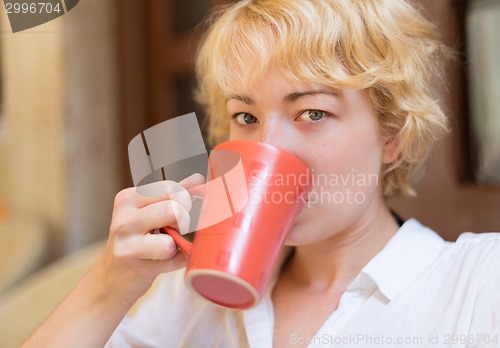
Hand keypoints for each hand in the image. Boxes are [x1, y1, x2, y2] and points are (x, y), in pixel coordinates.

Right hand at [94, 173, 205, 306]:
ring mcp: (127, 244)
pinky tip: (164, 260)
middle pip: (173, 210)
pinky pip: (173, 260)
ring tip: (166, 245)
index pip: (170, 188)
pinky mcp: (135, 267)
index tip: (193, 201)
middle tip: (178, 227)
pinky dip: (177, 260)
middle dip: (184, 220)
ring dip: (177, 244)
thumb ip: (172, 196)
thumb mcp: (148, 213)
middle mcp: (124, 219)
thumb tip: (198, 179)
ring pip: (171, 240)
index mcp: (128, 199)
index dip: (188, 196)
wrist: (110, 278)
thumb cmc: (134, 242)